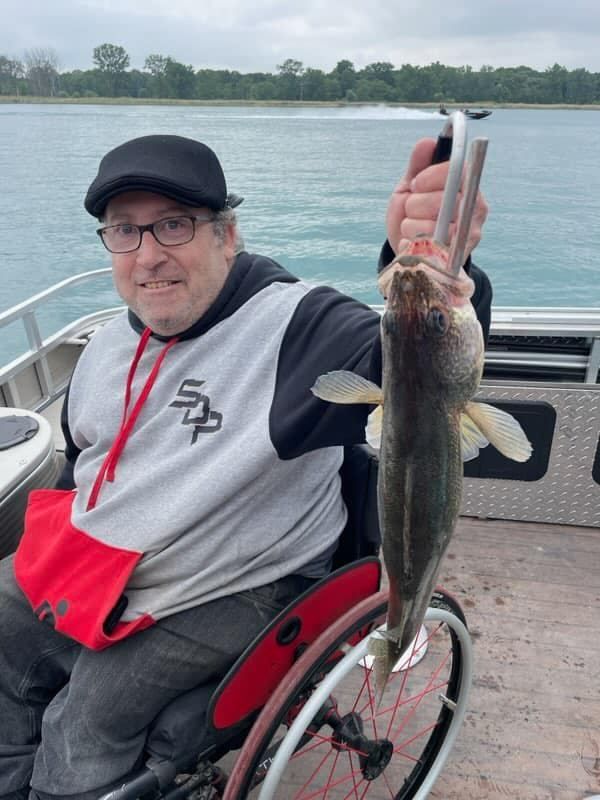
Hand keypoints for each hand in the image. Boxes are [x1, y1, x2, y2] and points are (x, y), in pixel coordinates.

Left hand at [385, 138, 487, 259]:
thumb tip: (426, 143)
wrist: (412, 251)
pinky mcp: (457, 258)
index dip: (428, 178)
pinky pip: (424, 249)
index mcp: (468, 185)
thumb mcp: (411, 188)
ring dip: (410, 227)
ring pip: (430, 227)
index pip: (453, 172)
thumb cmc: (414, 215)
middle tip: (413, 210)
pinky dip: (410, 245)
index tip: (416, 184)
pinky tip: (413, 244)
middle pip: (440, 201)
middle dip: (414, 205)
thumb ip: (418, 166)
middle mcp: (475, 208)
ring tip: (413, 228)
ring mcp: (468, 235)